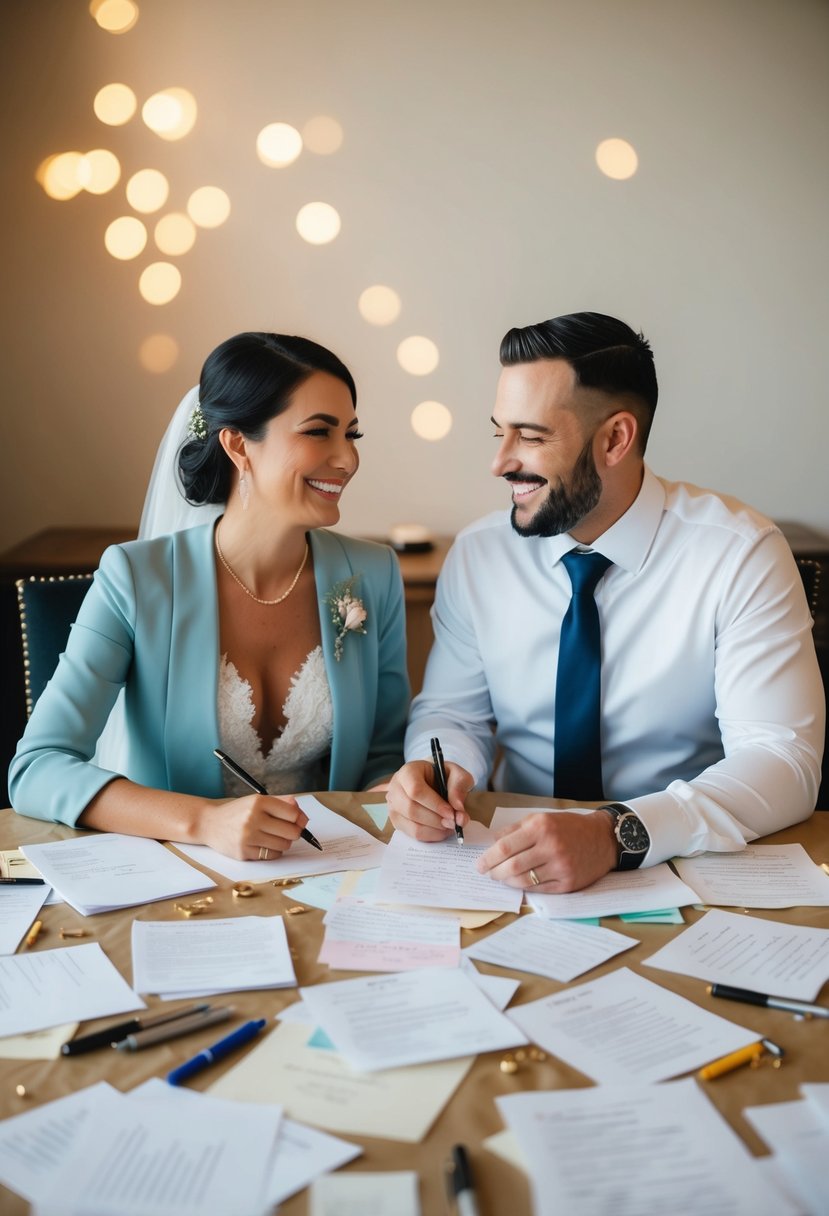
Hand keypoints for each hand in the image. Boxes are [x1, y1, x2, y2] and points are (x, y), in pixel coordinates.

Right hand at [200, 794, 308, 860]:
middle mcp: (252, 819)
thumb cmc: (237, 812)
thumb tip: (300, 812)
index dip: (299, 818)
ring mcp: (247, 837)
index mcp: (258, 802)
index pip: (292, 813)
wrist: (209, 823)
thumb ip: (281, 802)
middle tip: (287, 830)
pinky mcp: (243, 853)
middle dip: (294, 832)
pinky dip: (273, 851)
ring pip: (284, 845)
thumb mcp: (256, 800)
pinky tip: (265, 844)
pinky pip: (271, 855)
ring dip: (283, 842)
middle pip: (291, 832)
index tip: (299, 820)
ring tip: (273, 836)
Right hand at [386, 759, 473, 841]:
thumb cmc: (444, 776)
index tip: (451, 813)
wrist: (434, 782)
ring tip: (450, 826)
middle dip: (436, 820)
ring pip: (412, 824)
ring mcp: (393, 806)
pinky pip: (413, 834)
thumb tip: (457, 808)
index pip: (415, 790)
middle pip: (411, 809)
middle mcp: (396, 788)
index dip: (434, 804)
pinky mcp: (397, 821)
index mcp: (409, 771)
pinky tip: (442, 830)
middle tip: (454, 823)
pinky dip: (431, 835)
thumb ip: (459, 787)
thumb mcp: (457, 774)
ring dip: (435, 829)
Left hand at [476, 809, 616, 893]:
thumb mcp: (541, 818)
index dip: (488, 858)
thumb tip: (492, 842)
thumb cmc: (569, 827)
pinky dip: (525, 887)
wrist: (602, 838)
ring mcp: (560, 867)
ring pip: (524, 880)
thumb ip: (515, 829)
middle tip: (488, 873)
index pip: (505, 847)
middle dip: (494, 872)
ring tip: (502, 878)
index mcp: (540, 828)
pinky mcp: (568, 883)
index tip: (479, 865)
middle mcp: (550, 847)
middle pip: (511, 866)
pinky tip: (519, 883)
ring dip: (507, 882)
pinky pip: (539, 889)